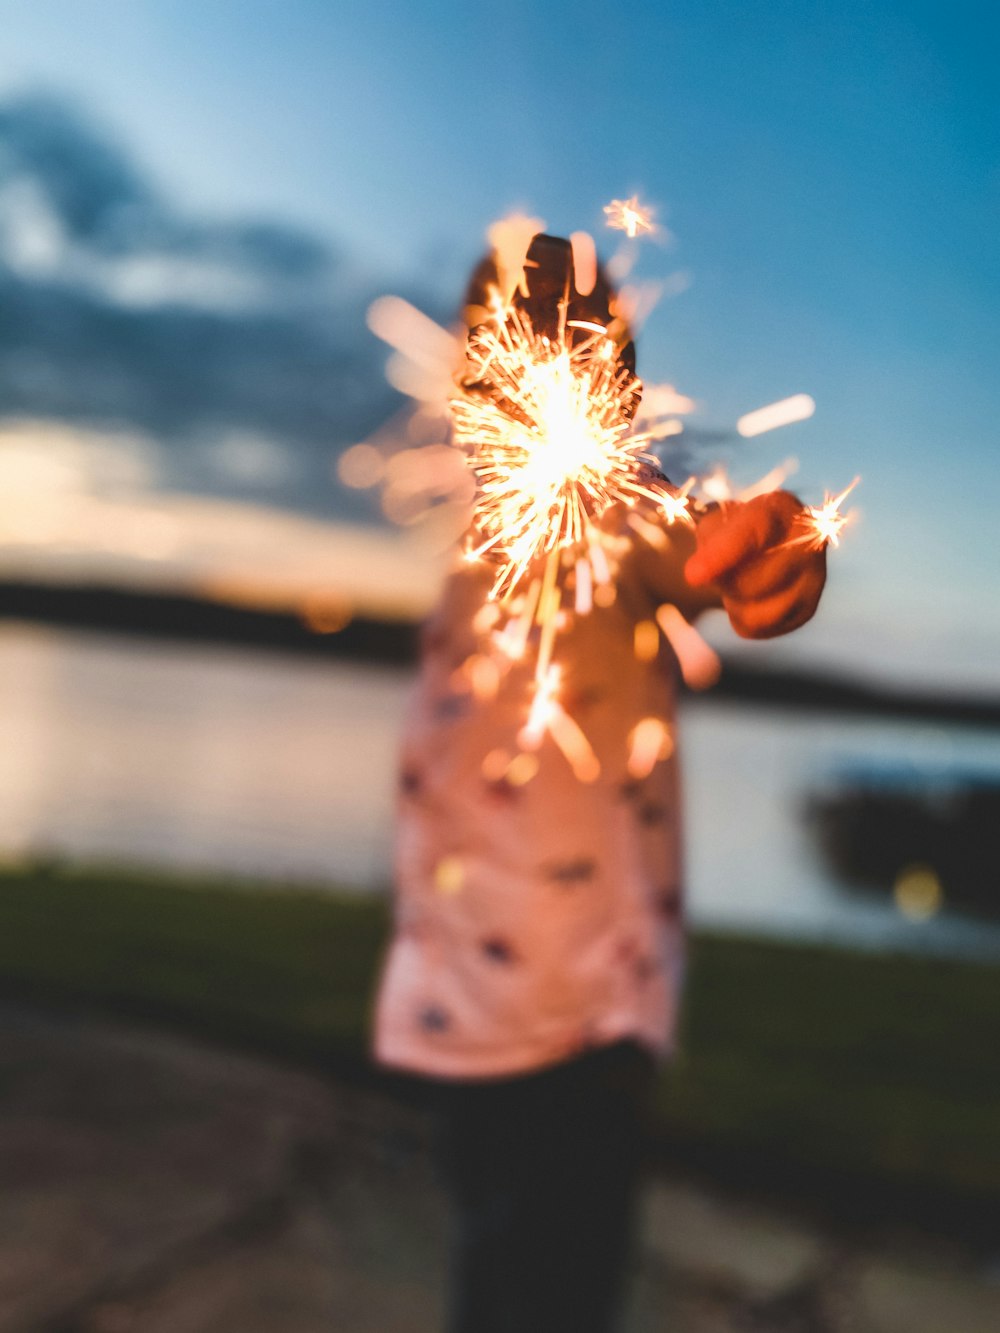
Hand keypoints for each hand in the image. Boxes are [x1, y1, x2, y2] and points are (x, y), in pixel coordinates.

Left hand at [684, 491, 826, 638]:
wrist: (769, 541)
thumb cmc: (736, 528)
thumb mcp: (716, 521)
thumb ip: (708, 541)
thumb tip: (697, 574)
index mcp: (779, 509)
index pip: (750, 535)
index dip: (720, 556)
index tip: (692, 576)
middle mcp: (807, 542)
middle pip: (749, 583)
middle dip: (724, 582)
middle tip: (724, 567)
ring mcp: (814, 578)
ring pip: (755, 613)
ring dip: (733, 602)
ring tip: (738, 581)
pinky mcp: (807, 608)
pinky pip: (758, 628)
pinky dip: (743, 618)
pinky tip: (749, 597)